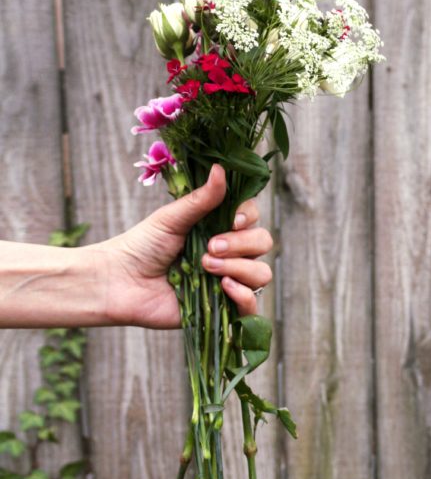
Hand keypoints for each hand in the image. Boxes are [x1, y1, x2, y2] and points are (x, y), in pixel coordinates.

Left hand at [100, 165, 272, 327]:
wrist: (120, 282)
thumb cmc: (142, 246)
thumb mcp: (172, 218)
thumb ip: (201, 199)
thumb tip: (221, 168)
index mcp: (219, 228)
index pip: (253, 219)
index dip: (248, 218)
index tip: (231, 220)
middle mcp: (229, 254)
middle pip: (263, 244)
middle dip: (241, 244)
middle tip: (210, 247)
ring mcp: (228, 282)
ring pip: (261, 274)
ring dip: (239, 268)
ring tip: (206, 266)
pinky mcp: (222, 310)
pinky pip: (252, 306)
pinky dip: (243, 295)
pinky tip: (223, 286)